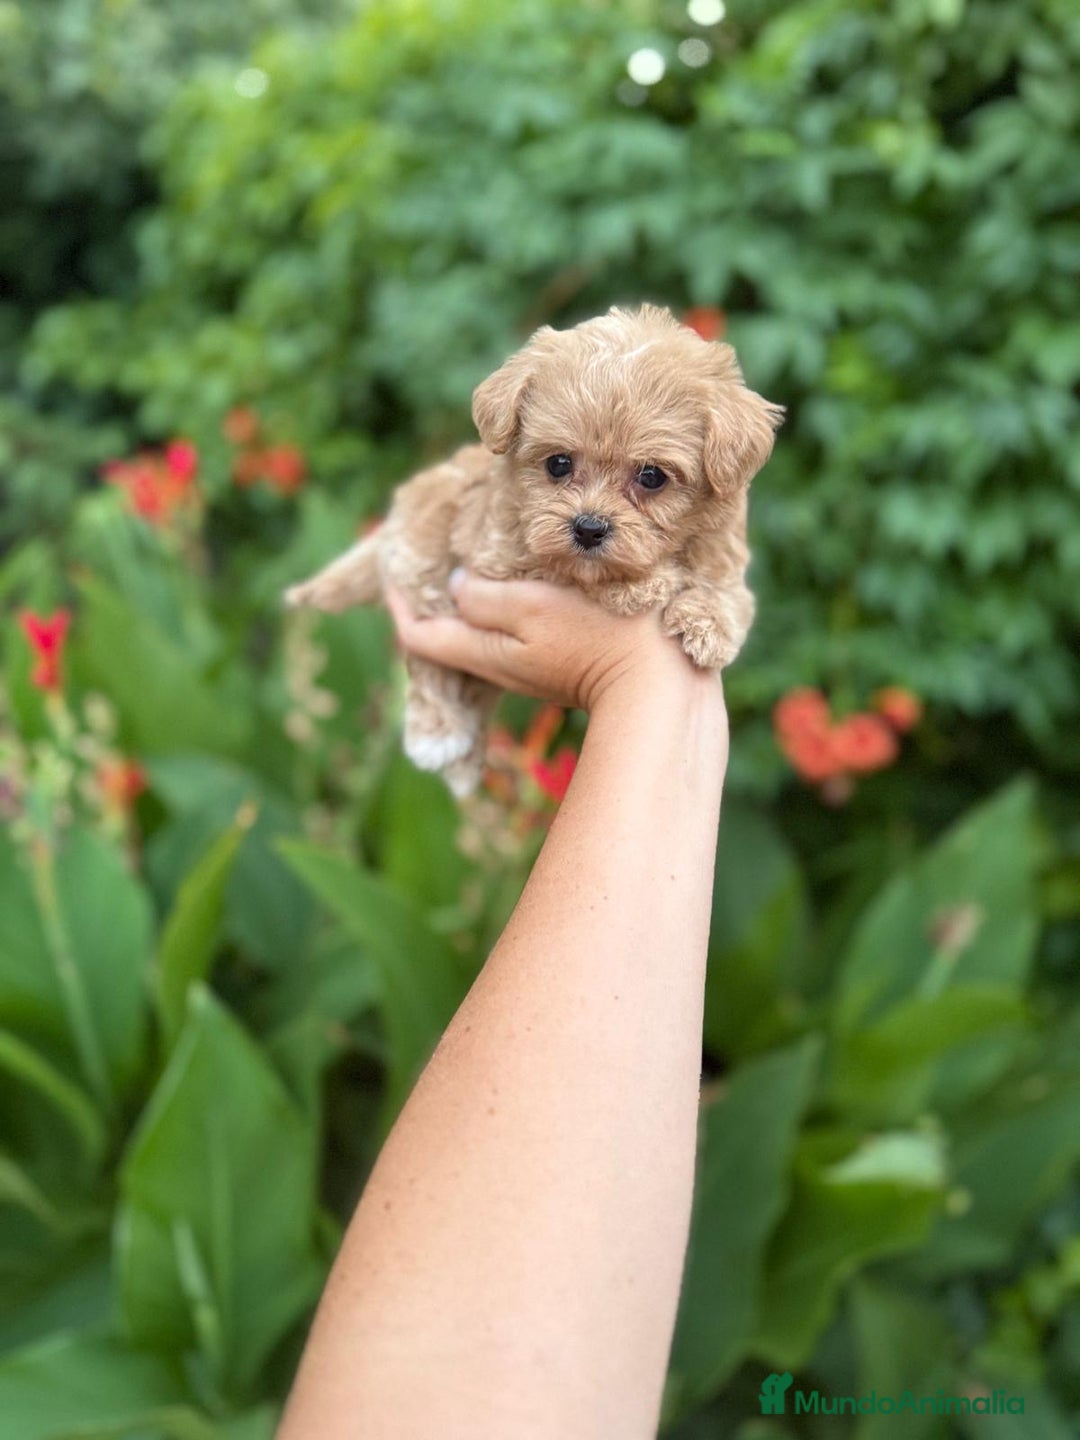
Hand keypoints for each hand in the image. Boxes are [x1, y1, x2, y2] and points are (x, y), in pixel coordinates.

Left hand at [385, 571, 719, 714]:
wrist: (663, 688)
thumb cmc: (598, 637)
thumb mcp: (533, 607)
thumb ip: (485, 597)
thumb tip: (454, 587)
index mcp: (484, 652)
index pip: (418, 634)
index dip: (399, 602)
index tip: (394, 568)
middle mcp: (501, 666)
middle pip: (448, 637)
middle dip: (434, 601)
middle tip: (432, 559)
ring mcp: (533, 669)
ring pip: (484, 636)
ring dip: (473, 602)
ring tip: (477, 563)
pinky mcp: (564, 664)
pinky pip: (518, 636)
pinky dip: (507, 609)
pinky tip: (526, 585)